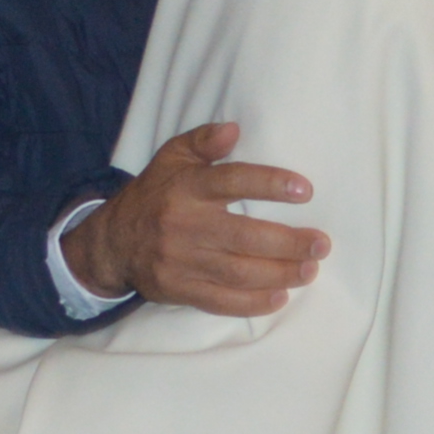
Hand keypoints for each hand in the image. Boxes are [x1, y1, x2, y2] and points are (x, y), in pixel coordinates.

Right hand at [67, 122, 327, 316]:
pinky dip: (252, 303)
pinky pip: (220, 300)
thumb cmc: (154, 195)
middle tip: (321, 244)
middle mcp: (185, 224)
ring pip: (237, 272)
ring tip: (309, 270)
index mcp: (186, 188)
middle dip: (288, 243)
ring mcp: (181, 261)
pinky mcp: (179, 289)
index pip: (232, 182)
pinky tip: (279, 297)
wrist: (112, 243)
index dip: (269, 185)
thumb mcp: (171, 158)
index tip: (305, 190)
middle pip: (244, 236)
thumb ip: (202, 141)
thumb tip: (234, 130)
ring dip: (279, 273)